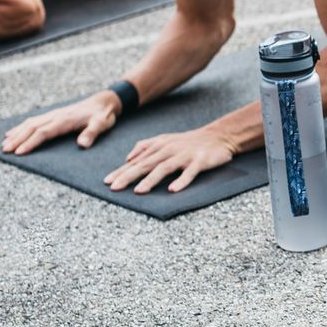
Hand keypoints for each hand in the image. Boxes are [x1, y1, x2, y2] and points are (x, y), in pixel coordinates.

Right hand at [2, 91, 120, 154]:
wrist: (104, 101)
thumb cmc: (103, 115)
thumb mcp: (101, 124)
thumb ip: (91, 133)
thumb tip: (82, 144)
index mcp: (65, 120)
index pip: (43, 132)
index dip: (31, 142)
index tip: (19, 152)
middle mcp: (56, 116)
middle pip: (32, 127)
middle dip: (18, 139)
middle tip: (5, 150)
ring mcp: (53, 114)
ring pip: (30, 123)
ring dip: (17, 133)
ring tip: (4, 144)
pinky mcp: (54, 115)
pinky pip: (34, 120)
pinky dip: (21, 127)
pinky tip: (13, 132)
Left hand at [103, 126, 235, 193]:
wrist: (219, 136)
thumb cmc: (189, 141)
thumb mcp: (165, 139)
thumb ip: (145, 146)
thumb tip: (128, 157)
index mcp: (159, 146)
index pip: (137, 160)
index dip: (121, 171)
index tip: (107, 182)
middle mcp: (169, 150)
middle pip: (146, 164)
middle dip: (129, 176)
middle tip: (115, 187)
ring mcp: (185, 155)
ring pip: (165, 168)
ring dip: (151, 180)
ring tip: (139, 191)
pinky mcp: (200, 161)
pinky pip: (190, 172)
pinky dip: (181, 181)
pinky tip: (173, 190)